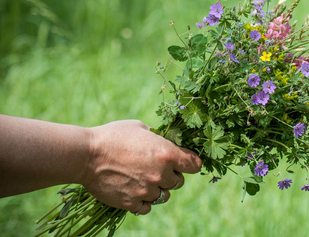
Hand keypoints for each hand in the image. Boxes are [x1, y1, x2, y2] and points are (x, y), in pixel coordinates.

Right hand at [83, 120, 201, 214]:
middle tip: (157, 168)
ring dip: (158, 189)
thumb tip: (164, 141)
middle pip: (179, 182)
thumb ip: (157, 137)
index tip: (187, 162)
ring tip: (143, 179)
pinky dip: (144, 201)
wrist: (86, 155)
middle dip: (171, 175)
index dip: (192, 162)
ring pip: (164, 196)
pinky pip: (147, 207)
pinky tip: (135, 190)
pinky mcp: (132, 203)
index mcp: (167, 153)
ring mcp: (147, 191)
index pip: (194, 164)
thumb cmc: (113, 136)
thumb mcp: (140, 127)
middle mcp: (160, 174)